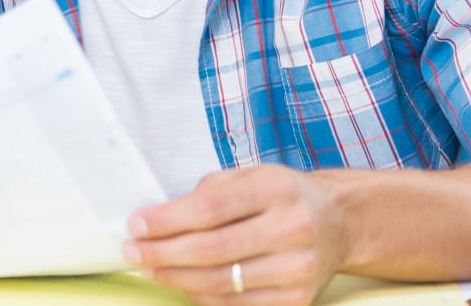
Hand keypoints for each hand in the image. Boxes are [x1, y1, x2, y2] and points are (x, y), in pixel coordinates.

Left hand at [123, 165, 346, 305]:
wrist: (338, 223)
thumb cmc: (280, 196)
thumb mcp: (248, 177)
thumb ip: (206, 194)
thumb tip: (156, 222)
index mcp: (275, 188)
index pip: (210, 207)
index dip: (167, 220)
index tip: (136, 225)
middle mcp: (292, 229)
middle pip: (212, 250)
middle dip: (163, 253)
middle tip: (133, 251)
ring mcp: (298, 269)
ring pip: (222, 283)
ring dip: (176, 277)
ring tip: (150, 267)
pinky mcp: (298, 299)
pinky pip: (238, 305)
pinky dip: (203, 296)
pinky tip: (184, 282)